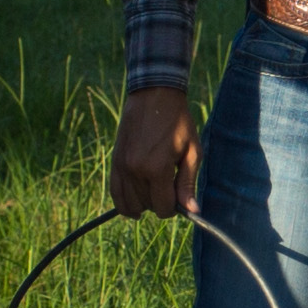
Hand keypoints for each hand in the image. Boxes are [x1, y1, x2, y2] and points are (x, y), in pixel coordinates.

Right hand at [108, 83, 198, 217]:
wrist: (154, 96)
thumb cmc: (178, 122)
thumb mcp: (192, 151)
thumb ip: (188, 183)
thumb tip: (191, 211)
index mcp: (157, 169)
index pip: (163, 207)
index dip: (174, 208)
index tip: (180, 198)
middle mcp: (136, 171)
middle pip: (147, 206)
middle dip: (160, 203)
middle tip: (169, 188)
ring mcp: (122, 166)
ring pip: (131, 203)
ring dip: (144, 204)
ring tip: (155, 192)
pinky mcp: (115, 161)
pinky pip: (115, 193)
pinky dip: (124, 204)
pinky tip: (135, 207)